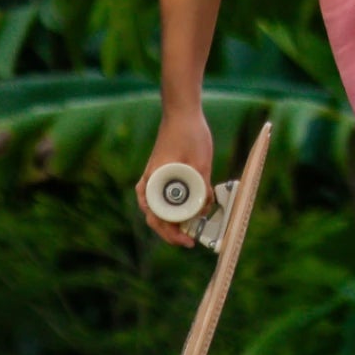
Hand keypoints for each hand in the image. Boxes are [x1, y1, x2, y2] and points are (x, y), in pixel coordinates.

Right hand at [135, 111, 214, 248]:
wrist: (182, 113)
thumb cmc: (188, 135)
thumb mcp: (201, 162)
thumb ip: (202, 185)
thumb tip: (205, 208)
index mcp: (152, 183)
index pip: (157, 219)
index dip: (171, 234)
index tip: (186, 240)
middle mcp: (149, 185)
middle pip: (158, 218)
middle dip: (174, 232)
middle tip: (191, 241)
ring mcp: (154, 181)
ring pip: (163, 210)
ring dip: (177, 220)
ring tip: (195, 226)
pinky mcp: (163, 177)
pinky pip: (167, 199)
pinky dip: (179, 207)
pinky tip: (195, 209)